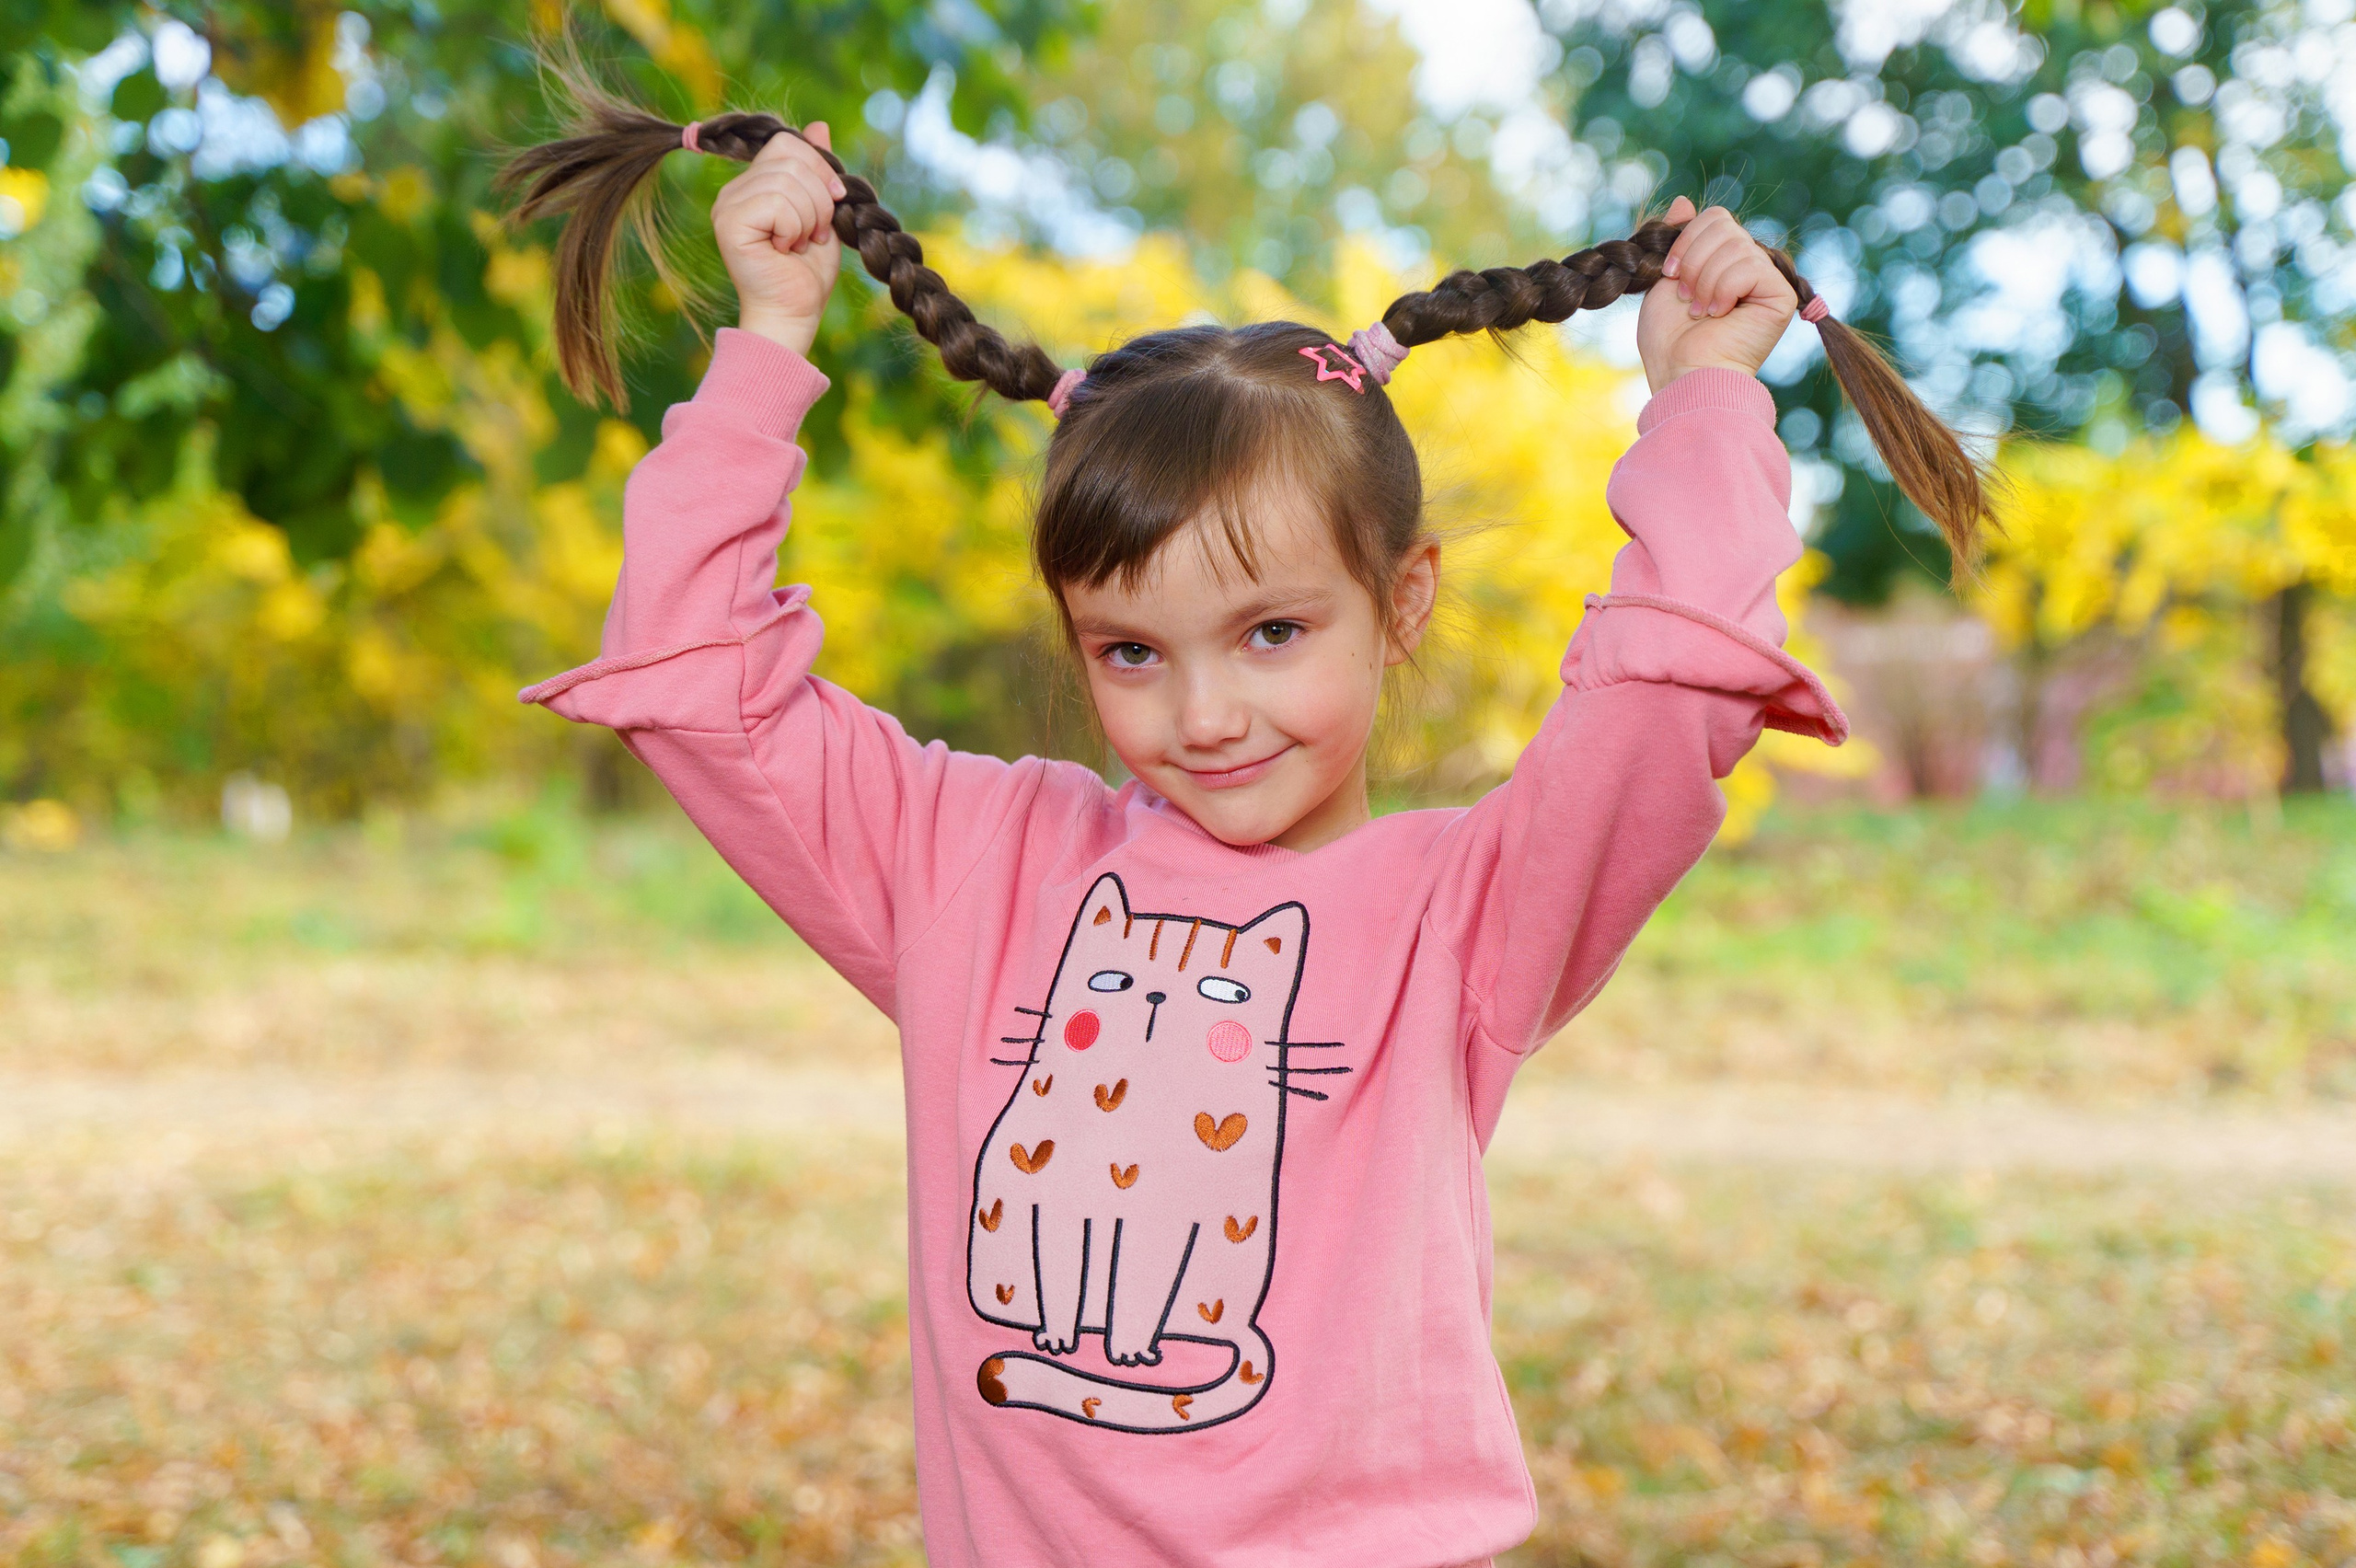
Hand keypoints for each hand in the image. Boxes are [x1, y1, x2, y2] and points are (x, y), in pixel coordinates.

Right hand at [713, 121, 845, 358]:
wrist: (793, 315)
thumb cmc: (807, 274)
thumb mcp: (823, 214)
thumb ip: (818, 172)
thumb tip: (818, 126)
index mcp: (754, 184)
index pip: (788, 144)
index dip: (819, 168)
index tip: (835, 203)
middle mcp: (734, 190)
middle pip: (790, 157)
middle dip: (819, 198)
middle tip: (815, 234)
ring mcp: (728, 204)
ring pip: (786, 181)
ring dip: (810, 217)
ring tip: (800, 244)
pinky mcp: (728, 222)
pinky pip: (776, 201)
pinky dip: (794, 227)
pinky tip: (786, 249)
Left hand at [1636, 196, 1797, 393]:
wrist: (1683, 374)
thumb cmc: (1670, 340)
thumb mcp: (1662, 280)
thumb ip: (1676, 241)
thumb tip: (1684, 201)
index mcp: (1723, 261)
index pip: (1713, 218)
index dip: (1686, 240)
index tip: (1668, 275)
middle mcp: (1749, 267)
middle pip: (1724, 224)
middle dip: (1693, 261)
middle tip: (1686, 298)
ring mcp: (1767, 280)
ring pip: (1735, 244)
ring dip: (1705, 281)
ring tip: (1702, 313)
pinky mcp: (1781, 295)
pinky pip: (1749, 265)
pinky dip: (1724, 289)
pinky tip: (1720, 315)